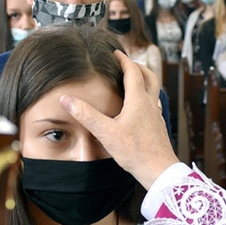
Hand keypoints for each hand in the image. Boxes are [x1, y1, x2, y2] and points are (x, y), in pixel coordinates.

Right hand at [60, 50, 179, 190]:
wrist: (158, 171)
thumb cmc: (135, 152)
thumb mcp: (106, 133)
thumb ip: (86, 115)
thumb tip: (66, 99)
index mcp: (138, 101)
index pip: (133, 72)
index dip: (124, 60)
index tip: (116, 53)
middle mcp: (150, 105)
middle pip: (150, 77)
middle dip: (138, 67)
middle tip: (127, 63)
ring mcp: (156, 116)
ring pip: (153, 91)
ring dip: (144, 82)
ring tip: (132, 82)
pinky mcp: (158, 127)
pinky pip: (152, 105)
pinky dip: (145, 98)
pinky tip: (137, 109)